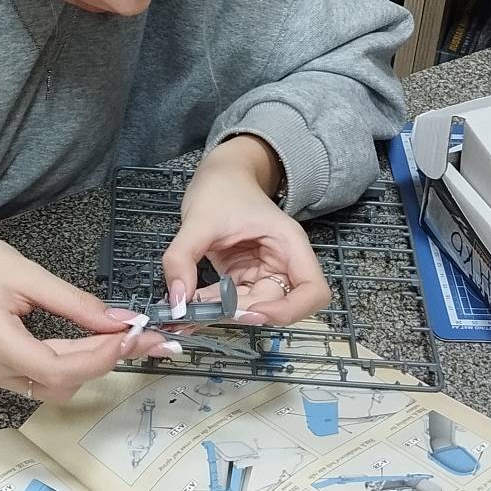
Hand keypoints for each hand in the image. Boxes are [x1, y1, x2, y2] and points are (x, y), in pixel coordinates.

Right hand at [0, 228, 169, 401]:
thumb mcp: (26, 272)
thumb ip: (74, 301)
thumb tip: (118, 320)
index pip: (61, 369)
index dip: (102, 356)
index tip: (134, 334)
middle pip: (61, 383)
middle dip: (104, 360)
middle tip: (139, 335)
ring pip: (53, 386)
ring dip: (88, 364)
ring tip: (117, 336)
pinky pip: (39, 376)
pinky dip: (68, 362)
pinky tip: (89, 341)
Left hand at [163, 136, 329, 325]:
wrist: (219, 176)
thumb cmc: (222, 188)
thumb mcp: (199, 219)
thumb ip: (183, 258)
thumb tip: (177, 300)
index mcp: (289, 244)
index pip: (313, 292)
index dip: (288, 311)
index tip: (251, 313)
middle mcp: (282, 262)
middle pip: (277, 306)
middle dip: (240, 313)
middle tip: (200, 313)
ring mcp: (263, 272)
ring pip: (252, 308)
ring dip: (223, 315)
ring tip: (187, 312)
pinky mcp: (244, 278)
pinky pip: (233, 303)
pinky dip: (212, 309)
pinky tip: (188, 307)